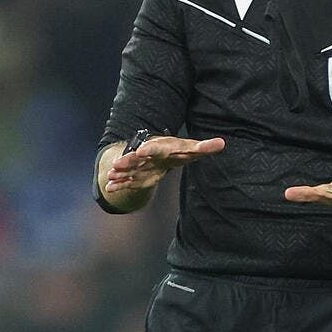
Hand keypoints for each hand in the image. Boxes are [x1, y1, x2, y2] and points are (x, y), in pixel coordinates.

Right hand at [104, 136, 225, 193]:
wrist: (162, 150)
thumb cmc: (179, 150)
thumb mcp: (192, 148)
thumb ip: (205, 147)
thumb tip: (222, 143)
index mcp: (161, 148)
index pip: (154, 148)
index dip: (148, 150)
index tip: (141, 151)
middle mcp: (147, 156)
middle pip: (137, 158)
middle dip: (127, 161)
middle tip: (116, 164)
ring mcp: (139, 165)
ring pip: (128, 169)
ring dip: (119, 174)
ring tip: (109, 178)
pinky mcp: (136, 175)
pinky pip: (126, 180)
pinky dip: (118, 184)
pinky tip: (109, 188)